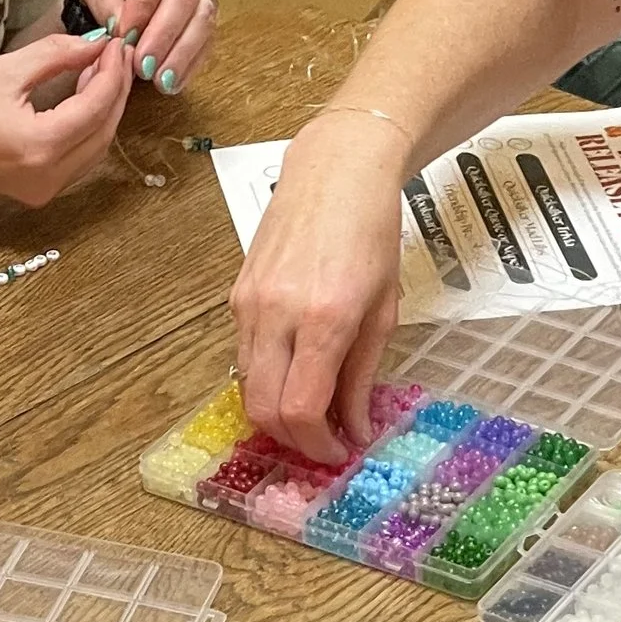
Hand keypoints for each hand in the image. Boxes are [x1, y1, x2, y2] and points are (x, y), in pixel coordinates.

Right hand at [0, 28, 134, 209]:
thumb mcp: (2, 71)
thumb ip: (55, 56)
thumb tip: (93, 45)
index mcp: (39, 148)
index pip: (96, 107)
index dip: (112, 71)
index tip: (115, 42)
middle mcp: (46, 179)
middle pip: (103, 133)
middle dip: (114, 92)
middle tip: (114, 54)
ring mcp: (41, 192)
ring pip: (93, 151)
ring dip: (103, 112)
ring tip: (100, 71)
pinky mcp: (33, 193)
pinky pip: (75, 161)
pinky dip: (85, 131)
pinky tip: (82, 100)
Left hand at [74, 0, 218, 95]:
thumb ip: (107, 1)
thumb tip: (125, 33)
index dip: (144, 6)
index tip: (125, 36)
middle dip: (164, 34)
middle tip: (143, 66)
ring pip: (204, 16)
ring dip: (181, 53)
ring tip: (159, 80)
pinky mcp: (212, 2)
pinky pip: (209, 35)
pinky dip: (191, 62)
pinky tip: (173, 82)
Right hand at [231, 121, 409, 460]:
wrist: (336, 169)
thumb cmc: (371, 232)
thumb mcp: (383, 311)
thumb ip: (363, 375)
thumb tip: (354, 429)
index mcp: (324, 319)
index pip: (300, 409)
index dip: (317, 444)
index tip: (338, 452)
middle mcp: (278, 314)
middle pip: (264, 409)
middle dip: (291, 439)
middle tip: (320, 443)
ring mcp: (250, 304)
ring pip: (248, 386)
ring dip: (276, 412)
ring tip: (310, 413)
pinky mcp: (237, 294)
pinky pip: (245, 356)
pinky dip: (267, 379)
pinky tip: (294, 375)